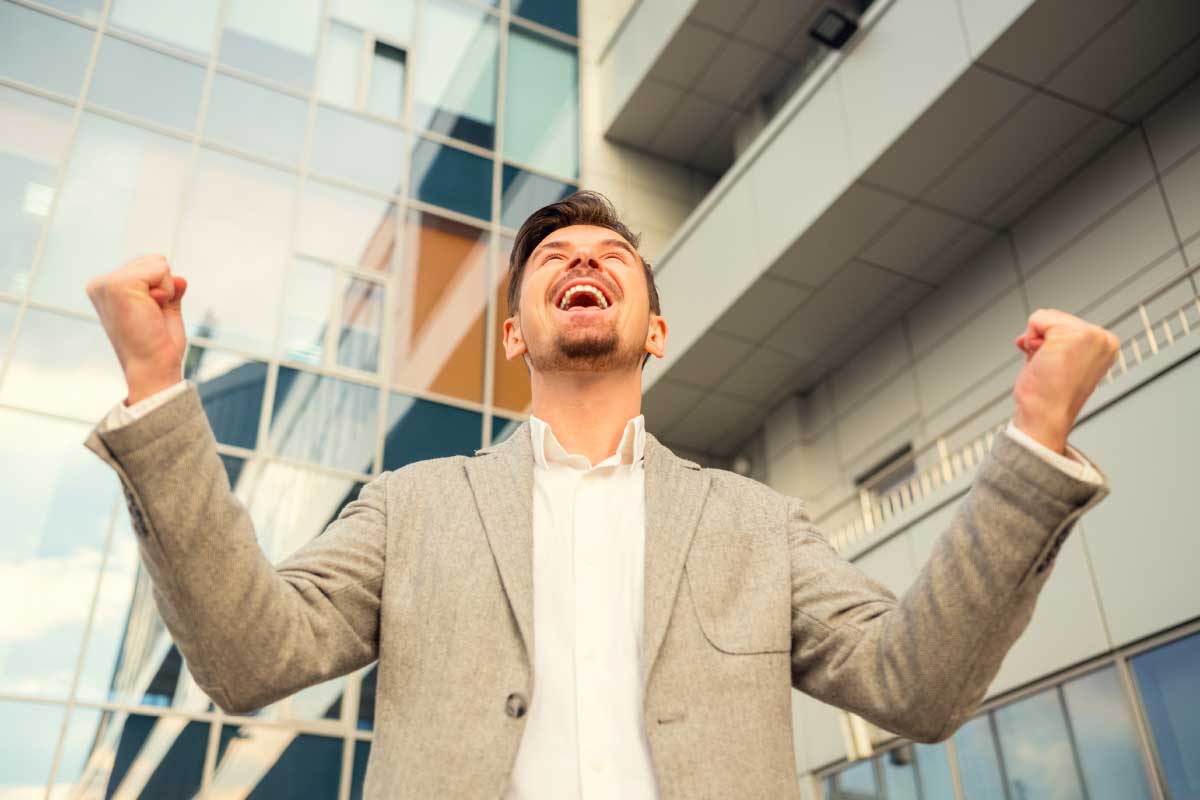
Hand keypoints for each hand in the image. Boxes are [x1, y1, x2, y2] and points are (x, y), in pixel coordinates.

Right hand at [86, 254, 188, 404]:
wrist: (153, 368)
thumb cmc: (158, 346)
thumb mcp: (164, 311)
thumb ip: (169, 290)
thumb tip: (180, 279)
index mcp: (106, 289)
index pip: (148, 266)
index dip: (161, 290)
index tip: (150, 316)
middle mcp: (100, 283)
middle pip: (154, 261)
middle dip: (164, 288)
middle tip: (152, 317)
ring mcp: (106, 283)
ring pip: (158, 263)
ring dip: (165, 290)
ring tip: (150, 315)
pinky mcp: (117, 285)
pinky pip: (161, 270)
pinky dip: (166, 291)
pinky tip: (152, 311)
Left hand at [1011, 308, 1119, 453]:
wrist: (1045, 416)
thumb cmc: (1048, 396)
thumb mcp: (1062, 361)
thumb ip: (1060, 342)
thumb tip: (1031, 335)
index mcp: (1106, 344)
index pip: (1065, 323)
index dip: (1050, 343)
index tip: (1056, 367)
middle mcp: (1103, 338)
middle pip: (1054, 317)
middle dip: (1042, 341)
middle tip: (1049, 368)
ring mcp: (1091, 334)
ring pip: (1045, 317)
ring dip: (1036, 342)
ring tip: (1046, 366)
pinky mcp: (1073, 334)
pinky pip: (1036, 320)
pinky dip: (1030, 339)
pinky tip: (1041, 361)